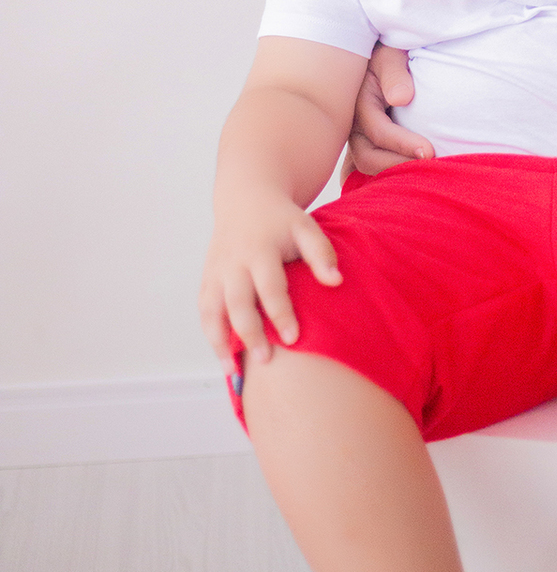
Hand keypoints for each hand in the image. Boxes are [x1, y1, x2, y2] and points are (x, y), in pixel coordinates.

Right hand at [199, 185, 342, 371]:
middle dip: (249, 333)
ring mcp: (216, 272)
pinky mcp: (208, 279)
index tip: (293, 339)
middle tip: (266, 361)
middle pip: (236, 303)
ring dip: (220, 341)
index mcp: (260, 249)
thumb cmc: (282, 220)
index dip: (280, 313)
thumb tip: (336, 282)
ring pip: (212, 311)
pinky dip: (211, 335)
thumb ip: (321, 253)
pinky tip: (225, 359)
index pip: (269, 286)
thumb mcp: (306, 227)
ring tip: (234, 372)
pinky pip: (205, 311)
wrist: (246, 199)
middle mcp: (233, 263)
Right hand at [343, 43, 434, 180]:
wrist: (378, 53)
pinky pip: (373, 166)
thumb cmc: (388, 52)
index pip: (378, 131)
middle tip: (430, 169)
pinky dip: (386, 176)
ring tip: (424, 176)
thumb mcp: (390, 54)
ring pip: (368, 165)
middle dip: (397, 166)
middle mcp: (354, 124)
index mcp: (359, 101)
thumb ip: (394, 73)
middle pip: (367, 157)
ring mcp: (358, 136)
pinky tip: (407, 185)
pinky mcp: (367, 144)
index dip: (403, 144)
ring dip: (394, 173)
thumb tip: (401, 99)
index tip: (430, 151)